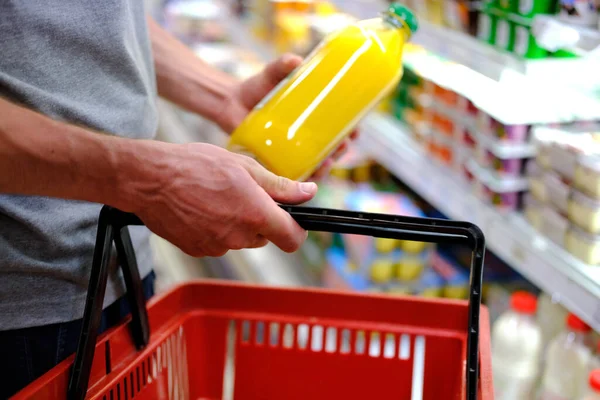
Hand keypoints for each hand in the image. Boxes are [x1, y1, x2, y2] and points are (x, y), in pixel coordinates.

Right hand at [134, 143, 316, 256]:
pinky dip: (216, 229)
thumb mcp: (244, 166)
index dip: (297, 230)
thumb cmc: (195, 166)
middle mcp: (239, 237)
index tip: (293, 220)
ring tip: (216, 197)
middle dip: (260, 219)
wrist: (149, 180)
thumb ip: (279, 186)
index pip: (292, 238)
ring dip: (237, 223)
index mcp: (255, 214)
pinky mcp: (199, 250)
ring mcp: (217, 247)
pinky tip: (201, 208)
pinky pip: (218, 242)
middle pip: (265, 236)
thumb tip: (308, 193)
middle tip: (242, 193)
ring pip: (241, 239)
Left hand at [219, 53, 358, 179]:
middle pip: (332, 149)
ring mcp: (292, 152)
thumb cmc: (257, 88)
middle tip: (344, 143)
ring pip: (317, 165)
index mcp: (314, 119)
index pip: (340, 128)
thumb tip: (295, 61)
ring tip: (327, 161)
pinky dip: (303, 179)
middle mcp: (306, 138)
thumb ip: (281, 66)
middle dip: (342, 150)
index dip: (352, 132)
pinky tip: (307, 178)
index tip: (357, 130)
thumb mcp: (272, 74)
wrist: (230, 103)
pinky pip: (294, 176)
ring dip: (327, 166)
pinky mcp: (277, 162)